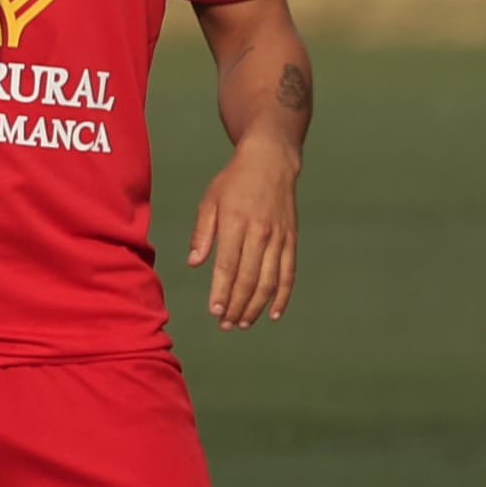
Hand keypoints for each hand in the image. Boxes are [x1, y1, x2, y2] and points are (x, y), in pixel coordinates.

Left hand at [186, 143, 299, 328]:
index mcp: (235, 223)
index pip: (228, 266)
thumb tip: (194, 263)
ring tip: (243, 323)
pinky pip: (288, 273)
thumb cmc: (234, 181)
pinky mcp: (291, 240)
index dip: (221, 291)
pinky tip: (274, 313)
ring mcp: (279, 238)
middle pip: (249, 278)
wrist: (271, 161)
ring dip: (256, 306)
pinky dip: (283, 296)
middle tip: (225, 324)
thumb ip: (202, 233)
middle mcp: (260, 233)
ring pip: (270, 281)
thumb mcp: (210, 201)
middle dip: (236, 305)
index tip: (214, 311)